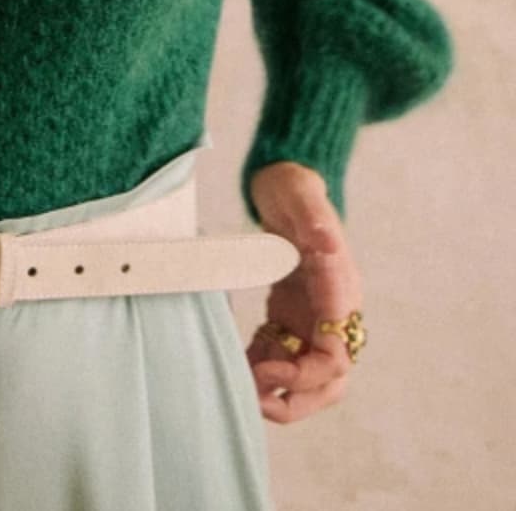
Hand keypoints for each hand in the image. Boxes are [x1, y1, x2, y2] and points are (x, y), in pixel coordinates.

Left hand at [244, 162, 362, 424]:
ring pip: (308, 376)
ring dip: (280, 390)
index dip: (305, 372)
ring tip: (242, 385)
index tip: (268, 366)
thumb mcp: (301, 195)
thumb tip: (328, 244)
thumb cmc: (294, 187)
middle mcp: (332, 311)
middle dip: (298, 398)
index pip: (336, 353)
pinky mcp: (290, 315)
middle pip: (329, 379)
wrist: (285, 180)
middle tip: (256, 397)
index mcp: (341, 289)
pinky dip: (261, 367)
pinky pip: (281, 356)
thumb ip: (315, 219)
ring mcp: (311, 316)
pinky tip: (237, 361)